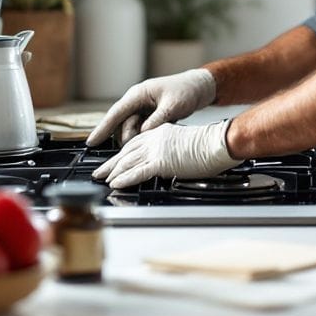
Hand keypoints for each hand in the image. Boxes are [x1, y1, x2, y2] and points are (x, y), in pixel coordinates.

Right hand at [87, 68, 216, 145]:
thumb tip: (143, 134)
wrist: (199, 87)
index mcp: (138, 94)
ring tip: (149, 144)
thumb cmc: (186, 91)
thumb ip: (157, 120)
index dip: (102, 129)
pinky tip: (151, 143)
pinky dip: (143, 137)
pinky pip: (139, 130)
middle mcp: (136, 101)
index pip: (115, 113)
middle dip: (126, 138)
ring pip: (130, 129)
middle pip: (121, 125)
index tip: (91, 142)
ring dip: (135, 139)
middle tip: (137, 149)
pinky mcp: (148, 115)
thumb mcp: (173, 106)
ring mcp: (142, 108)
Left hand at [92, 120, 235, 188]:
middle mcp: (155, 139)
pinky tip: (115, 184)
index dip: (122, 153)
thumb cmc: (209, 145)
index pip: (135, 143)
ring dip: (113, 172)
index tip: (113, 160)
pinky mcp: (161, 162)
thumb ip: (172, 149)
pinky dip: (124, 179)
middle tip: (99, 171)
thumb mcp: (185, 142)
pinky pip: (138, 172)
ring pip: (128, 162)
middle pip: (126, 152)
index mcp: (161, 132)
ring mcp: (157, 150)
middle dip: (111, 163)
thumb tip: (170, 160)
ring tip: (103, 180)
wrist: (217, 143)